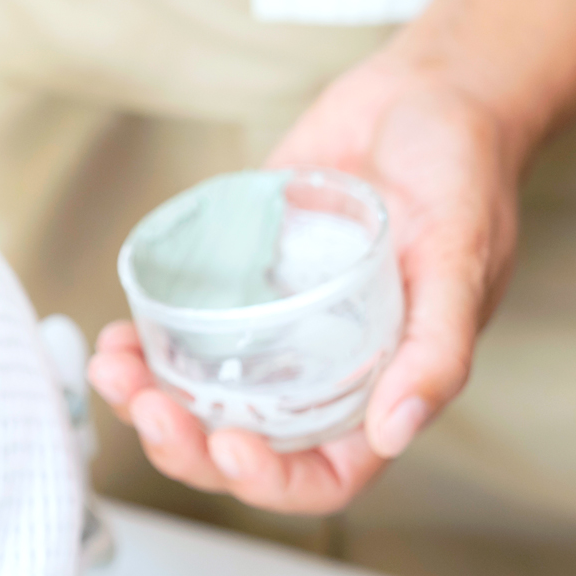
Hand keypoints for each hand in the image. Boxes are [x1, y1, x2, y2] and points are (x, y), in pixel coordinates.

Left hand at [87, 48, 523, 514]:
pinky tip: (119, 331)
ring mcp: (276, 327)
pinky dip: (148, 340)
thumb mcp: (462, 262)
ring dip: (149, 398)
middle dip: (185, 441)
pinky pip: (187, 328)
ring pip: (204, 394)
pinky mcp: (240, 279)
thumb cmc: (463, 179)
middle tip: (145, 405)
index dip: (269, 479)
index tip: (227, 444)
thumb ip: (436, 350)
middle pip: (243, 442)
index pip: (321, 474)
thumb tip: (394, 432)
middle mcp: (322, 369)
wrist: (425, 96)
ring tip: (112, 368)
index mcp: (381, 386)